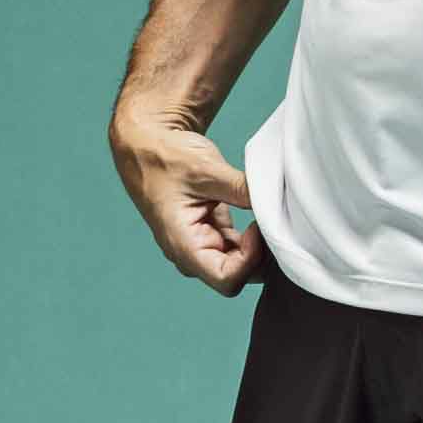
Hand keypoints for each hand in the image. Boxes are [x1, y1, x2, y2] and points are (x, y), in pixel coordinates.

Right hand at [106, 105, 264, 293]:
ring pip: (241, 263)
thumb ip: (242, 189)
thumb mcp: (207, 169)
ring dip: (258, 246)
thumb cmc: (164, 157)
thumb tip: (276, 204)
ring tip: (266, 215)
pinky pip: (239, 246)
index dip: (250, 260)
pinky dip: (253, 237)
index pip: (226, 278)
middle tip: (272, 223)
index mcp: (183, 244)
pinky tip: (261, 215)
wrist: (147, 143)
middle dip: (259, 255)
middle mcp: (191, 252)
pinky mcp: (212, 231)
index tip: (256, 228)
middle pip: (236, 276)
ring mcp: (202, 243)